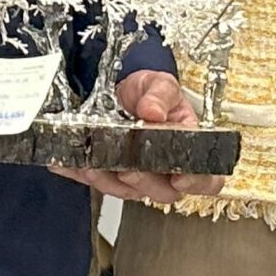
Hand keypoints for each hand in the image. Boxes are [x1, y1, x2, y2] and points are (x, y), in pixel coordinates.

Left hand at [50, 70, 226, 203]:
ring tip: (95, 164)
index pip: (206, 178)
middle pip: (163, 191)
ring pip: (127, 192)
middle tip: (129, 167)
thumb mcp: (160, 83)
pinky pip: (96, 182)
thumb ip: (160, 95)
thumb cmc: (149, 92)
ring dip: (109, 180)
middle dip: (144, 181)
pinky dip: (81, 173)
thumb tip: (154, 112)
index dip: (197, 182)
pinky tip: (69, 163)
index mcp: (187, 149)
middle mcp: (164, 168)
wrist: (121, 90)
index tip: (180, 177)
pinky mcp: (108, 175)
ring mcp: (136, 175)